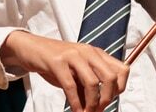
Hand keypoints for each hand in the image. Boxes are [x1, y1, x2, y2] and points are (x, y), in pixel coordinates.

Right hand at [0, 31, 128, 111]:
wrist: (32, 48)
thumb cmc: (57, 62)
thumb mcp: (77, 70)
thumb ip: (89, 84)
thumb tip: (99, 106)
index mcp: (97, 53)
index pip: (122, 69)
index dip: (119, 88)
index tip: (110, 100)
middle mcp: (88, 52)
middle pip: (110, 77)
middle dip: (107, 99)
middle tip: (98, 110)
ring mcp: (73, 55)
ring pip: (92, 83)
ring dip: (91, 104)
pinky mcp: (57, 62)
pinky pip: (71, 86)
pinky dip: (75, 102)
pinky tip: (75, 110)